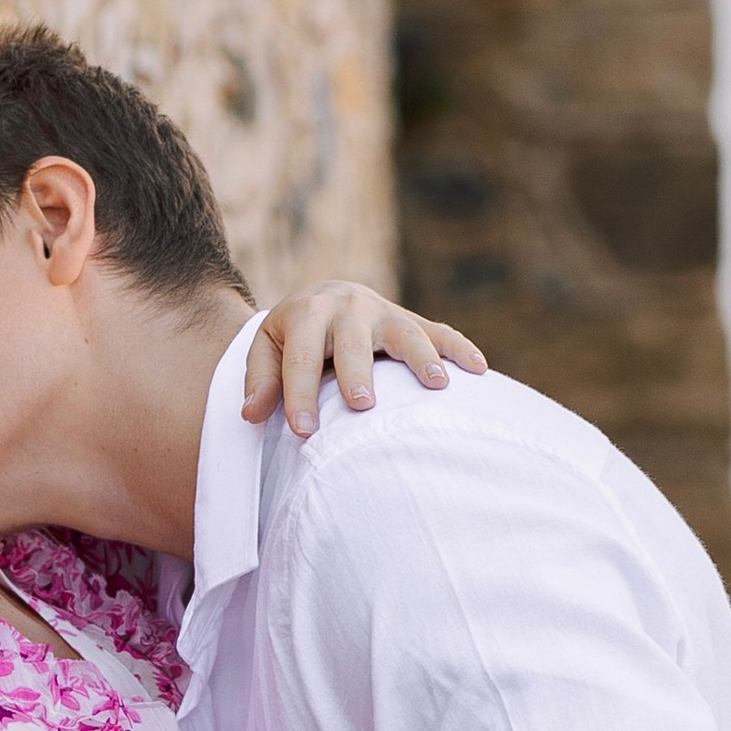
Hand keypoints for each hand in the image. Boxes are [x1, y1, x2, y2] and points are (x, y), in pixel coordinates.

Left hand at [247, 284, 487, 439]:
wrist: (322, 297)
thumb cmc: (292, 336)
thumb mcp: (267, 349)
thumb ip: (260, 381)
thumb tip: (251, 415)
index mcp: (307, 313)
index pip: (301, 359)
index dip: (300, 395)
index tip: (304, 432)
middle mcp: (348, 306)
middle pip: (352, 342)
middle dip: (356, 373)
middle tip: (362, 405)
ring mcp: (384, 312)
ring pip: (406, 331)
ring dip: (422, 357)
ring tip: (438, 385)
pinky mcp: (411, 319)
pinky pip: (441, 331)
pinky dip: (460, 348)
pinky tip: (479, 369)